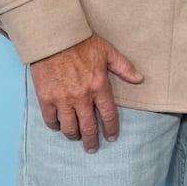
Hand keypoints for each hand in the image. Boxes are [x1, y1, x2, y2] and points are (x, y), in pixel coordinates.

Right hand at [29, 34, 143, 152]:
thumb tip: (140, 78)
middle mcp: (82, 97)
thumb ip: (124, 67)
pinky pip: (51, 120)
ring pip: (69, 128)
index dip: (111, 130)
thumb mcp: (107, 52)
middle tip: (92, 148)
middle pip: (88, 127)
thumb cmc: (82, 42)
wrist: (55, 37)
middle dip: (91, 141)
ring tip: (76, 138)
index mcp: (99, 87)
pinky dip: (55, 126)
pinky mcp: (46, 98)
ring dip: (74, 136)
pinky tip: (58, 126)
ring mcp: (63, 99)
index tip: (111, 137)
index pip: (109, 116)